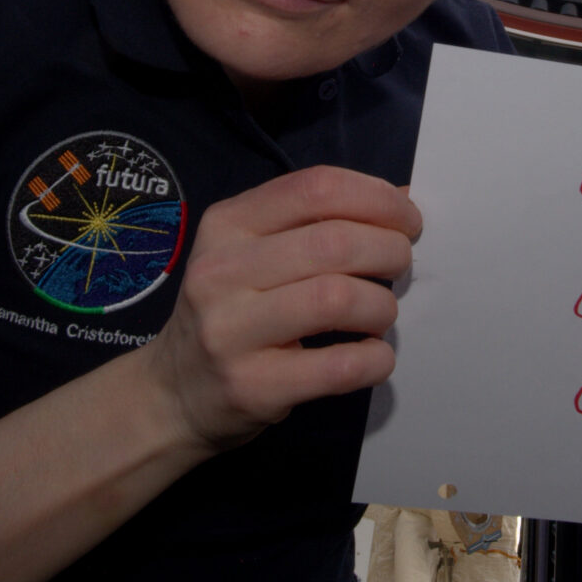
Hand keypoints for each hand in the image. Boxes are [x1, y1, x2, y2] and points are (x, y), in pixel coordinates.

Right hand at [142, 165, 416, 452]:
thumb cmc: (232, 311)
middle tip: (400, 267)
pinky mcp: (252, 386)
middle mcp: (220, 272)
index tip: (407, 221)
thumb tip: (404, 199)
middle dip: (390, 251)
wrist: (174, 393)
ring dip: (382, 306)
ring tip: (380, 315)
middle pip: (334, 243)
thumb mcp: (253, 253)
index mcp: (226, 225)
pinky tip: (373, 356)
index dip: (378, 199)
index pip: (315, 188)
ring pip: (338, 299)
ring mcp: (230, 331)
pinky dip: (375, 359)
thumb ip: (318, 222)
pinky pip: (339, 366)